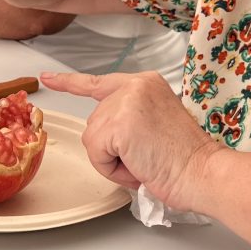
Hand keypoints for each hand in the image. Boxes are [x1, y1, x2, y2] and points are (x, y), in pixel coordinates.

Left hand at [43, 70, 218, 212]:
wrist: (203, 172)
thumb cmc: (186, 157)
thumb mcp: (156, 120)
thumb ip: (130, 115)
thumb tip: (108, 131)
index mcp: (144, 83)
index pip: (97, 82)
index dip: (68, 82)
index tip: (47, 77)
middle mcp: (134, 85)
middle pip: (94, 122)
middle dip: (112, 147)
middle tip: (146, 155)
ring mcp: (124, 103)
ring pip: (93, 139)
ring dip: (113, 160)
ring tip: (145, 161)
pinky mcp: (117, 124)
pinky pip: (96, 153)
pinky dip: (113, 169)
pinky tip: (139, 165)